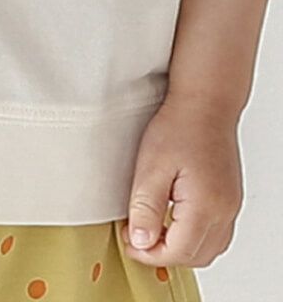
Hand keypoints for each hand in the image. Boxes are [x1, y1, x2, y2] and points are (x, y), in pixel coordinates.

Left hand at [121, 94, 243, 267]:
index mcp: (205, 206)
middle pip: (195, 256)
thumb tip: (141, 241)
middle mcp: (224, 211)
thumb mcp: (151, 167)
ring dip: (180, 248)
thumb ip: (146, 208)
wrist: (205, 104)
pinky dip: (194, 237)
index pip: (177, 252)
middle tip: (136, 236)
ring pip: (208, 249)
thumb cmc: (180, 127)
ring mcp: (230, 206)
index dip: (149, 253)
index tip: (128, 240)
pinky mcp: (229, 199)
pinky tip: (174, 222)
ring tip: (153, 229)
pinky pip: (216, 234)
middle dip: (163, 254)